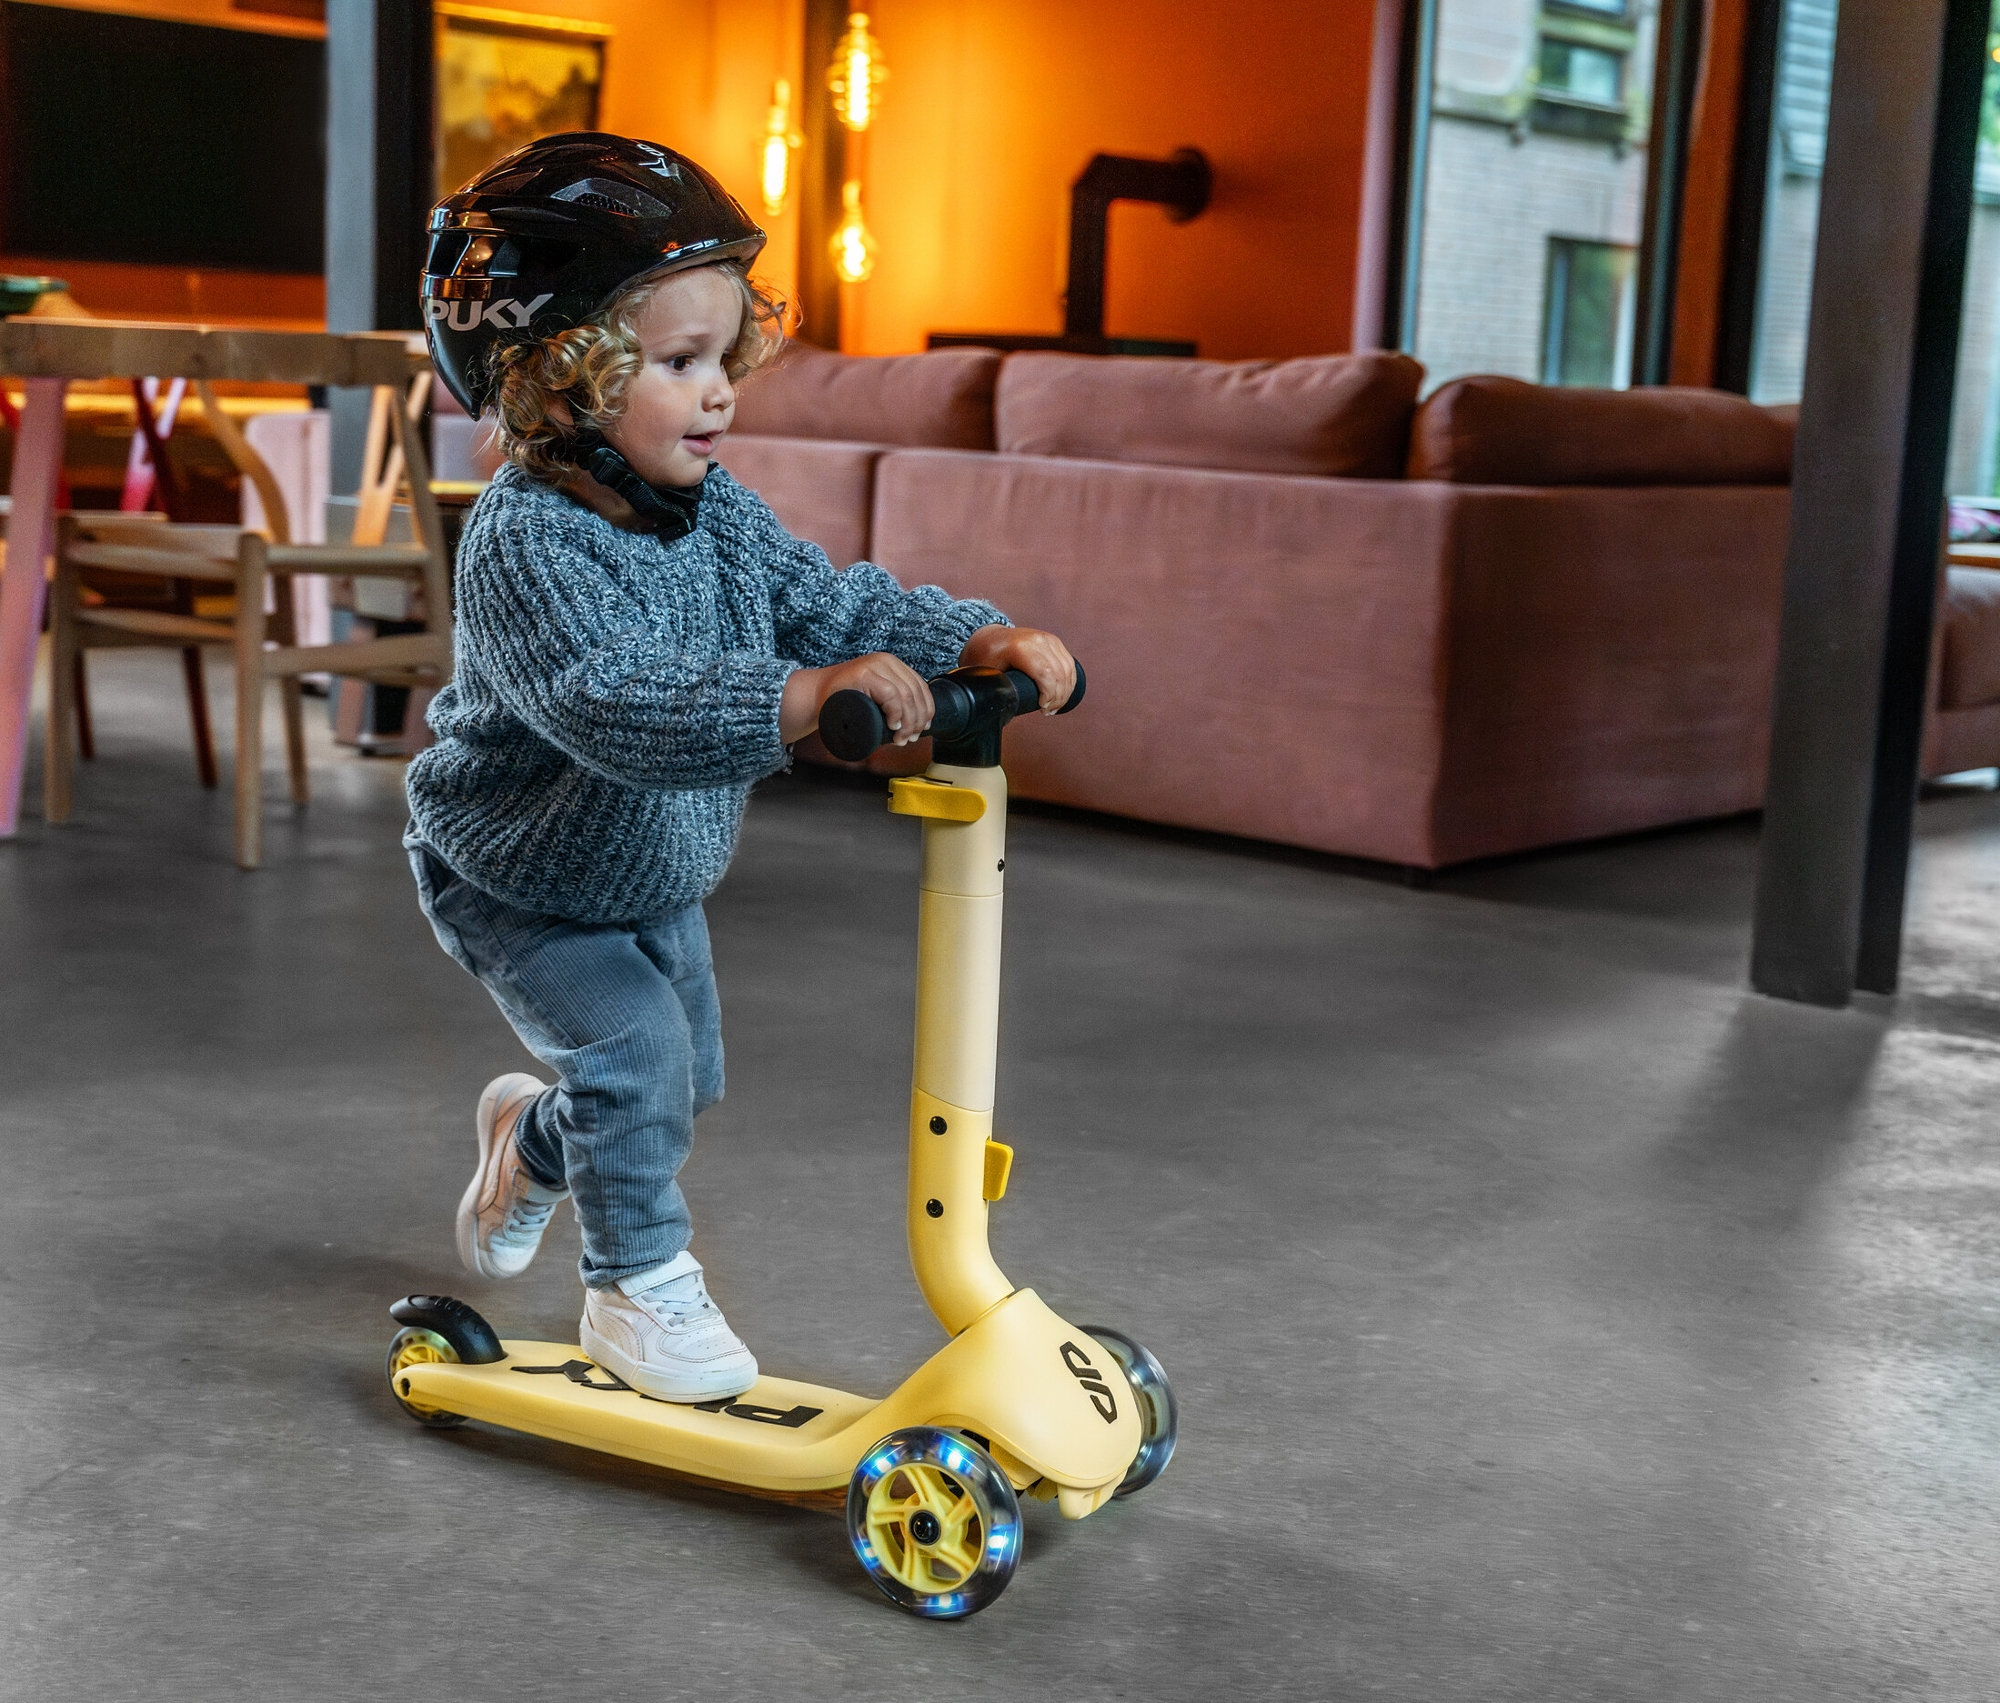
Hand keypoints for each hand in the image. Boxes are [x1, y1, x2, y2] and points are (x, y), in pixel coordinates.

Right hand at [780, 652, 935, 745]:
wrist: (814, 695)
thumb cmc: (844, 701)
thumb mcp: (874, 695)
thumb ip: (893, 700)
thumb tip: (920, 724)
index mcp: (892, 664)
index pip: (920, 686)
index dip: (926, 710)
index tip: (923, 729)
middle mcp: (886, 661)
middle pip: (915, 693)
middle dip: (917, 721)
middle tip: (908, 739)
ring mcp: (873, 666)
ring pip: (905, 695)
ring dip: (908, 722)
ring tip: (901, 738)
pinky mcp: (863, 675)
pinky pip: (890, 694)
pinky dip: (896, 712)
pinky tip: (894, 725)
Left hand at [959, 625, 1077, 714]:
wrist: (989, 637)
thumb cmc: (986, 655)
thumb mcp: (987, 674)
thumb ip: (995, 693)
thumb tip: (1002, 716)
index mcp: (1019, 648)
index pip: (1046, 674)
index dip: (1049, 695)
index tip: (1042, 708)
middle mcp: (1036, 640)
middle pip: (1059, 673)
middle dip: (1058, 697)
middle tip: (1049, 711)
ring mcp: (1046, 638)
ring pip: (1067, 669)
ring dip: (1065, 691)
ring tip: (1054, 706)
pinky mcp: (1053, 641)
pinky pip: (1069, 663)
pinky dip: (1069, 681)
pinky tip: (1062, 693)